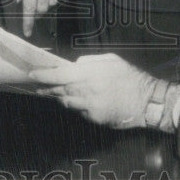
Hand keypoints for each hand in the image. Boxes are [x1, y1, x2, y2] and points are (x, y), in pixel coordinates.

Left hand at [29, 53, 157, 128]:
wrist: (147, 101)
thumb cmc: (130, 78)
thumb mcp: (111, 60)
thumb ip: (90, 61)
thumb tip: (74, 65)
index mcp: (91, 74)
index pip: (60, 75)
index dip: (44, 75)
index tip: (32, 74)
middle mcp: (88, 91)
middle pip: (59, 90)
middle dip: (48, 88)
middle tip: (39, 86)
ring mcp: (90, 107)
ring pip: (67, 102)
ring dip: (62, 97)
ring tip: (59, 92)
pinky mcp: (95, 119)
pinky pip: (80, 111)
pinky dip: (78, 106)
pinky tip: (84, 101)